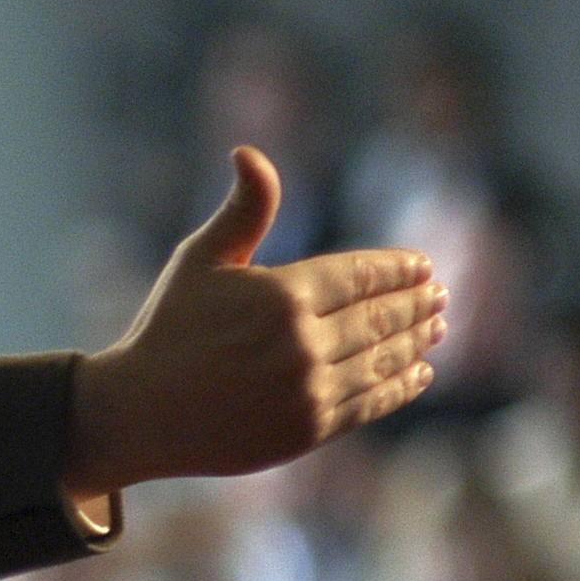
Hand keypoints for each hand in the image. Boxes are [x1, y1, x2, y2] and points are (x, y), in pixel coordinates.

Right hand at [63, 146, 444, 500]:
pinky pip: (370, 403)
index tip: (423, 266)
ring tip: (437, 328)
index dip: (397, 269)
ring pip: (382, 359)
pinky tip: (418, 373)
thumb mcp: (199, 260)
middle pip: (380, 316)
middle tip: (440, 294)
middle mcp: (303, 342)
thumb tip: (249, 151)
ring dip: (416, 341)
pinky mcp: (308, 429)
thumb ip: (243, 210)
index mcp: (283, 294)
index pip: (361, 275)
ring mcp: (308, 389)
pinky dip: (400, 386)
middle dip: (415, 303)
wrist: (139, 413)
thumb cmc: (167, 329)